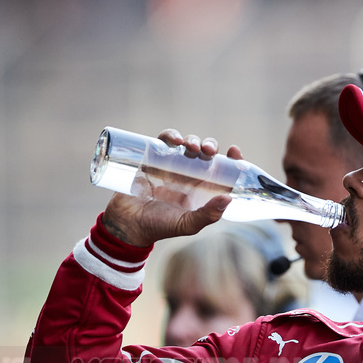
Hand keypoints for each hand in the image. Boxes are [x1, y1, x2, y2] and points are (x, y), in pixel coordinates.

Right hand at [101, 130, 243, 246]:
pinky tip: (175, 140)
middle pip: (205, 152)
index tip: (235, 151)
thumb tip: (228, 198)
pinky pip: (164, 141)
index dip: (231, 159)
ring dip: (193, 140)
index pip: (222, 169)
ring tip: (191, 147)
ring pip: (187, 143)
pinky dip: (171, 135)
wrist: (128, 224)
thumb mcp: (187, 225)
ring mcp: (171, 165)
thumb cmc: (160, 226)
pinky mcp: (152, 158)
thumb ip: (208, 215)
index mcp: (202, 188)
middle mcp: (189, 174)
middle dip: (210, 145)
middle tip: (208, 150)